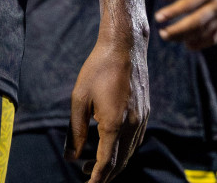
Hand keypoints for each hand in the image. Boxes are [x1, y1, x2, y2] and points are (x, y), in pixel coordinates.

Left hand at [69, 36, 148, 182]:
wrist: (125, 46)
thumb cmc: (98, 69)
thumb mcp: (79, 99)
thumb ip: (75, 131)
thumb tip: (71, 156)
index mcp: (113, 124)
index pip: (106, 162)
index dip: (97, 178)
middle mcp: (132, 126)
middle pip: (120, 162)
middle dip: (104, 174)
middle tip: (85, 176)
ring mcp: (142, 120)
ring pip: (130, 153)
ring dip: (114, 163)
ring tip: (94, 163)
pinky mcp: (146, 113)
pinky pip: (135, 140)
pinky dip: (123, 150)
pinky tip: (111, 146)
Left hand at [155, 0, 216, 49]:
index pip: (188, 4)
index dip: (173, 11)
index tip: (158, 17)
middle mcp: (215, 7)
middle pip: (196, 22)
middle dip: (178, 30)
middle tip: (162, 34)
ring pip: (202, 33)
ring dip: (184, 38)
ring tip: (168, 36)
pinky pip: (209, 40)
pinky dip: (196, 44)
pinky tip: (185, 42)